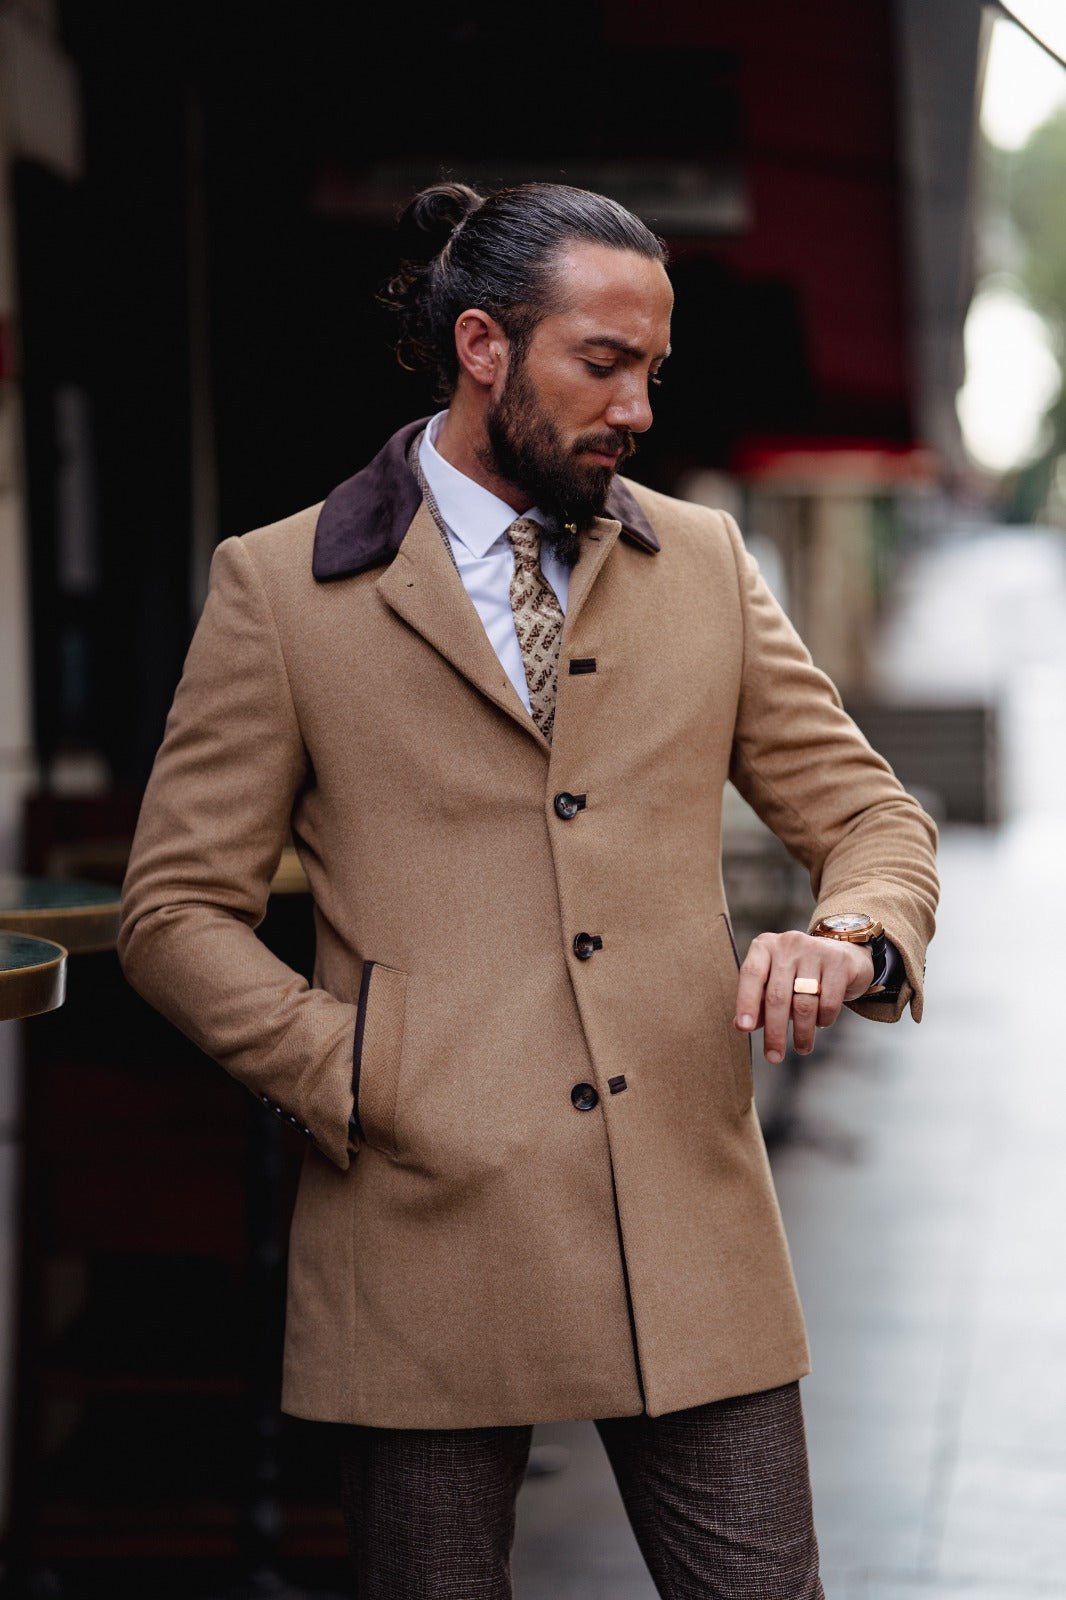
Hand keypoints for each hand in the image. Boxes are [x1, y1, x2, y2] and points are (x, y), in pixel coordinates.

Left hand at [734, 930, 874, 1063]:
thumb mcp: (775, 983)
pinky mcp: (839, 962)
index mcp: (765, 946)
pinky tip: (821, 1024)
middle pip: (777, 995)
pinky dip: (823, 1020)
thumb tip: (741, 1025)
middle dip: (775, 1032)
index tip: (744, 1028)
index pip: (751, 974)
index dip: (746, 1002)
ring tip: (802, 1047)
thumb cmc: (799, 974)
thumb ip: (758, 1001)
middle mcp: (788, 944)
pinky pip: (827, 1003)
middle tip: (774, 1057)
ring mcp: (815, 950)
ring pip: (803, 1003)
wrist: (842, 955)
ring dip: (802, 1033)